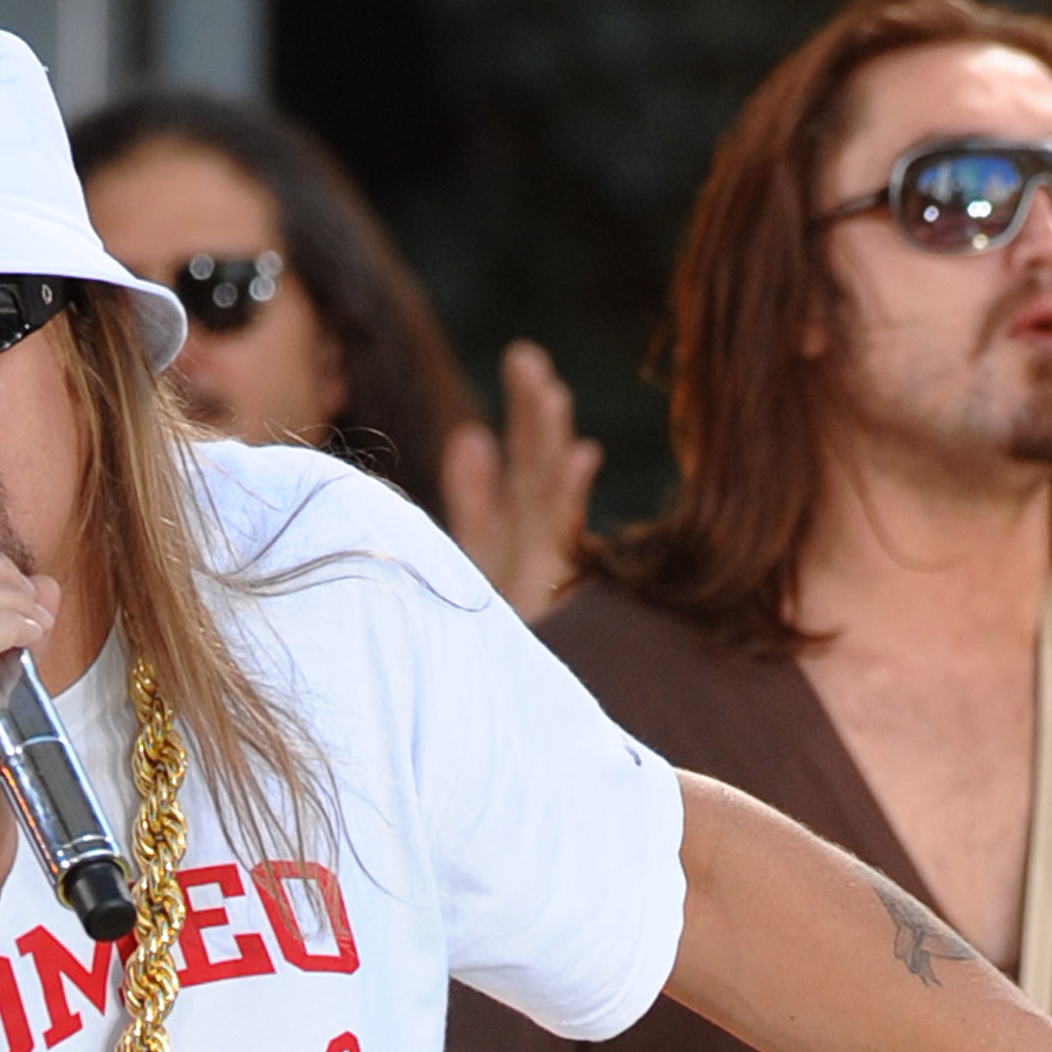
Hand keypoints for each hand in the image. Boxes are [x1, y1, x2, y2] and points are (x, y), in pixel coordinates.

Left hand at [439, 340, 602, 622]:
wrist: (487, 694)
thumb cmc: (481, 632)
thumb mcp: (470, 556)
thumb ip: (472, 497)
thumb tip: (470, 434)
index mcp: (515, 533)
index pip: (519, 463)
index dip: (519, 413)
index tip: (521, 359)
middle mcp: (534, 544)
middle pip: (536, 467)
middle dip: (533, 415)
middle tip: (526, 358)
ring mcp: (544, 564)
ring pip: (549, 492)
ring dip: (552, 441)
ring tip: (551, 392)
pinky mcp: (550, 586)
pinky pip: (561, 535)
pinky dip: (570, 494)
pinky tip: (582, 456)